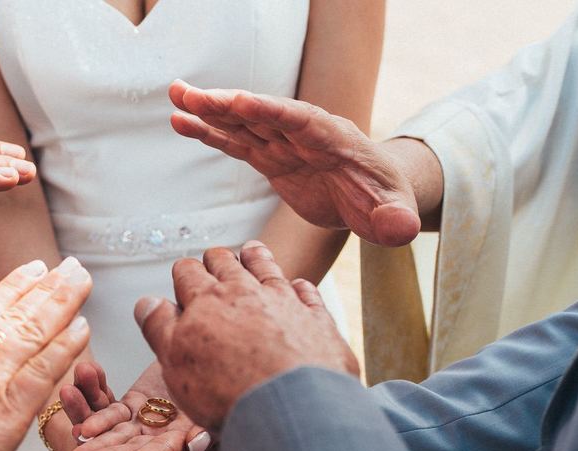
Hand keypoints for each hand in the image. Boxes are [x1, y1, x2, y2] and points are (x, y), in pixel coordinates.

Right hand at [0, 258, 92, 450]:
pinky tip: (84, 328)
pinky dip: (65, 348)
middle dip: (47, 288)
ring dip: (63, 304)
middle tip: (73, 265)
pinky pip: (44, 372)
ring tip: (83, 279)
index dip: (13, 287)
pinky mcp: (9, 412)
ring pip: (34, 333)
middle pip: (17, 315)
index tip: (34, 267)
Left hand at [63, 361, 213, 450]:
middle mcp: (158, 440)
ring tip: (67, 398)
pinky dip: (93, 389)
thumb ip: (209, 435)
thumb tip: (199, 448)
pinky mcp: (131, 405)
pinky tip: (78, 379)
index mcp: (183, 444)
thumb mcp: (227, 411)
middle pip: (126, 447)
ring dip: (87, 413)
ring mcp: (142, 423)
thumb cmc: (227, 388)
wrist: (218, 361)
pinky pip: (107, 400)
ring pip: (109, 422)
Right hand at [137, 241, 358, 433]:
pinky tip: (298, 286)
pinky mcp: (316, 318)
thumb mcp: (175, 363)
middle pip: (226, 263)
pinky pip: (305, 292)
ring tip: (251, 249)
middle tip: (213, 259)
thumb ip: (160, 328)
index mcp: (206, 301)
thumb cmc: (229, 392)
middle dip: (216, 259)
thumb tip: (147, 303)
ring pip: (266, 267)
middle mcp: (245, 292)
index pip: (188, 274)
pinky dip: (299, 287)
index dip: (184, 272)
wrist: (291, 406)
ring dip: (256, 256)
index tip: (184, 272)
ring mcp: (284, 301)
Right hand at [169, 80, 420, 246]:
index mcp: (333, 140)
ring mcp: (285, 145)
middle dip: (227, 104)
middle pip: (262, 114)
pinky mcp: (271, 159)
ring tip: (176, 97)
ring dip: (209, 111)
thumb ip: (395, 219)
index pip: (299, 121)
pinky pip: (237, 143)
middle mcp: (304, 135)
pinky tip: (182, 122)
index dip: (270, 112)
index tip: (239, 102)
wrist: (376, 196)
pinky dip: (211, 134)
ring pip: (243, 124)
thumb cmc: (386, 201)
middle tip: (190, 93)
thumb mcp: (394, 213)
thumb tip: (401, 229)